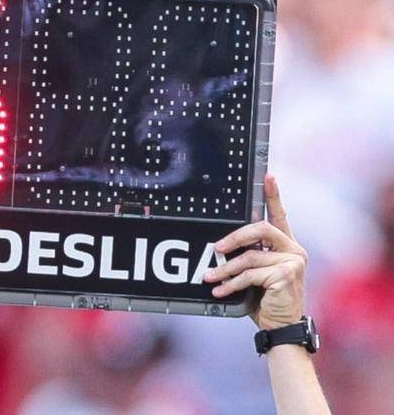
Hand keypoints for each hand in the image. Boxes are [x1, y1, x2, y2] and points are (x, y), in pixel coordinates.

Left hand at [204, 174, 307, 329]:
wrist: (281, 327)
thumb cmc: (265, 299)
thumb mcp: (254, 274)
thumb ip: (246, 257)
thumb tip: (217, 247)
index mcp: (285, 245)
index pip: (279, 215)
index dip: (274, 195)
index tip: (268, 176)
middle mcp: (293, 249)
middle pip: (260, 229)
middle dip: (234, 237)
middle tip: (215, 247)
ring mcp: (293, 262)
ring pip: (250, 257)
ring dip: (225, 268)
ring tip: (209, 277)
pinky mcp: (287, 275)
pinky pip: (251, 275)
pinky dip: (231, 283)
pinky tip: (220, 290)